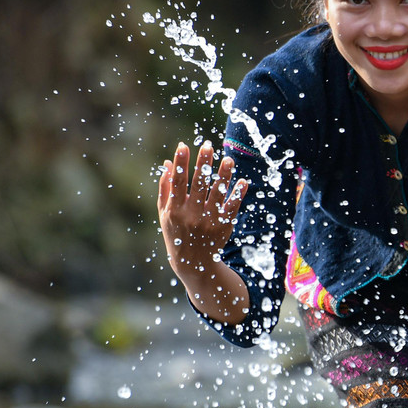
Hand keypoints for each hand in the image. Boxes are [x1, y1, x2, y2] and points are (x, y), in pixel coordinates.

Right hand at [157, 141, 245, 266]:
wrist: (193, 262)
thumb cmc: (176, 232)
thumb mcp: (164, 213)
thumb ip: (165, 188)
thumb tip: (166, 163)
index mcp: (175, 210)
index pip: (177, 182)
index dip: (180, 164)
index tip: (183, 145)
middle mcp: (192, 214)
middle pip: (199, 184)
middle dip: (203, 164)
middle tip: (208, 146)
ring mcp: (209, 220)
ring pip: (218, 193)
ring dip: (224, 175)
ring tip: (228, 159)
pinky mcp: (223, 225)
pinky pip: (232, 207)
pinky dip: (238, 194)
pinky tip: (243, 181)